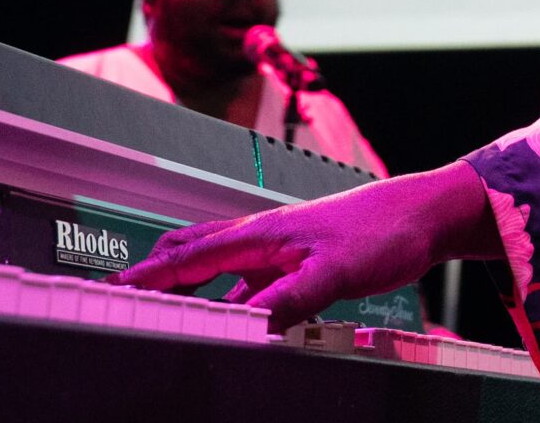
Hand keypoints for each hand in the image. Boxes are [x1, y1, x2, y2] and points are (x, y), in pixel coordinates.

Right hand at [113, 164, 497, 333]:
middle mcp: (264, 236)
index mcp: (261, 235)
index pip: (189, 260)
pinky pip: (253, 278)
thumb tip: (245, 327)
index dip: (148, 278)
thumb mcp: (335, 274)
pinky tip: (238, 315)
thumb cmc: (386, 230)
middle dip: (156, 273)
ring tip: (165, 304)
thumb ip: (289, 301)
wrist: (428, 212)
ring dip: (190, 282)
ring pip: (221, 262)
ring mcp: (283, 247)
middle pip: (193, 251)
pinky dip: (233, 296)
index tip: (111, 291)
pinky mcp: (303, 258)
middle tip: (122, 294)